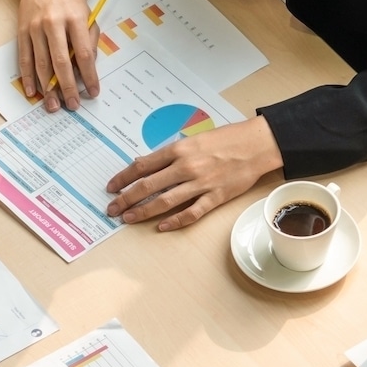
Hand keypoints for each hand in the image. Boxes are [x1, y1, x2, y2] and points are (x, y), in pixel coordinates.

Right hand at [17, 0, 98, 110]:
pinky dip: (27, 76)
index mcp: (75, 19)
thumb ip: (89, 40)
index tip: (92, 92)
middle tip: (72, 105)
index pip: (84, 54)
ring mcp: (35, 27)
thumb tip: (86, 69)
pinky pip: (24, 57)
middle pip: (61, 62)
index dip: (89, 76)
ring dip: (47, 88)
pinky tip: (32, 91)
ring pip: (41, 63)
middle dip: (67, 87)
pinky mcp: (22, 29)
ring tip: (53, 105)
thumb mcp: (88, 14)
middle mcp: (54, 23)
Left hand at [105, 116, 281, 230]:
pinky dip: (175, 221)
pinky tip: (161, 227)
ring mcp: (200, 183)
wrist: (255, 145)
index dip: (123, 177)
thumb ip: (171, 153)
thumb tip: (147, 164)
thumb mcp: (193, 139)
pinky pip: (191, 213)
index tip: (111, 187)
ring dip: (143, 211)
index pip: (142, 165)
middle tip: (112, 208)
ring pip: (164, 201)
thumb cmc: (225, 139)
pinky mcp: (215, 197)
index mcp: (178, 149)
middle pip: (147, 186)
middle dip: (126, 198)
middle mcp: (185, 167)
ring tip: (128, 218)